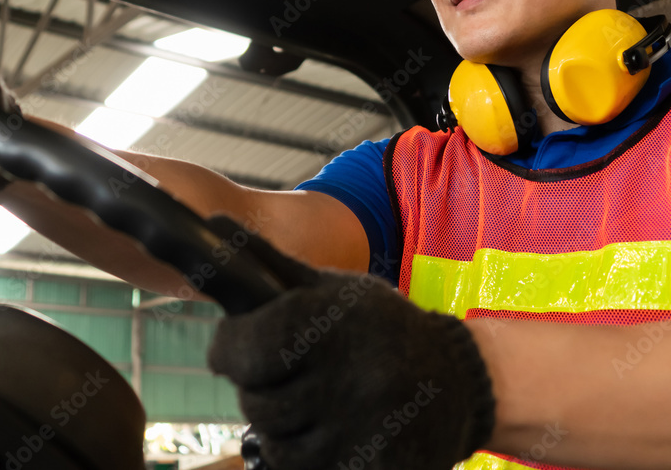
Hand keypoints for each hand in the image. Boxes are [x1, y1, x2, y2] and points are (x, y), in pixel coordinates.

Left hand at [208, 244, 494, 469]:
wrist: (456, 379)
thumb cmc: (380, 326)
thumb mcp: (333, 287)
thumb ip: (268, 262)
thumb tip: (215, 224)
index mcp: (335, 324)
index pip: (247, 348)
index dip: (228, 347)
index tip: (230, 346)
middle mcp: (348, 379)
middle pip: (255, 401)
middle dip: (256, 386)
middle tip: (278, 373)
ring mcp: (360, 432)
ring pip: (275, 443)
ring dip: (278, 424)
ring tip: (305, 399)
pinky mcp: (369, 466)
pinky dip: (301, 453)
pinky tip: (323, 428)